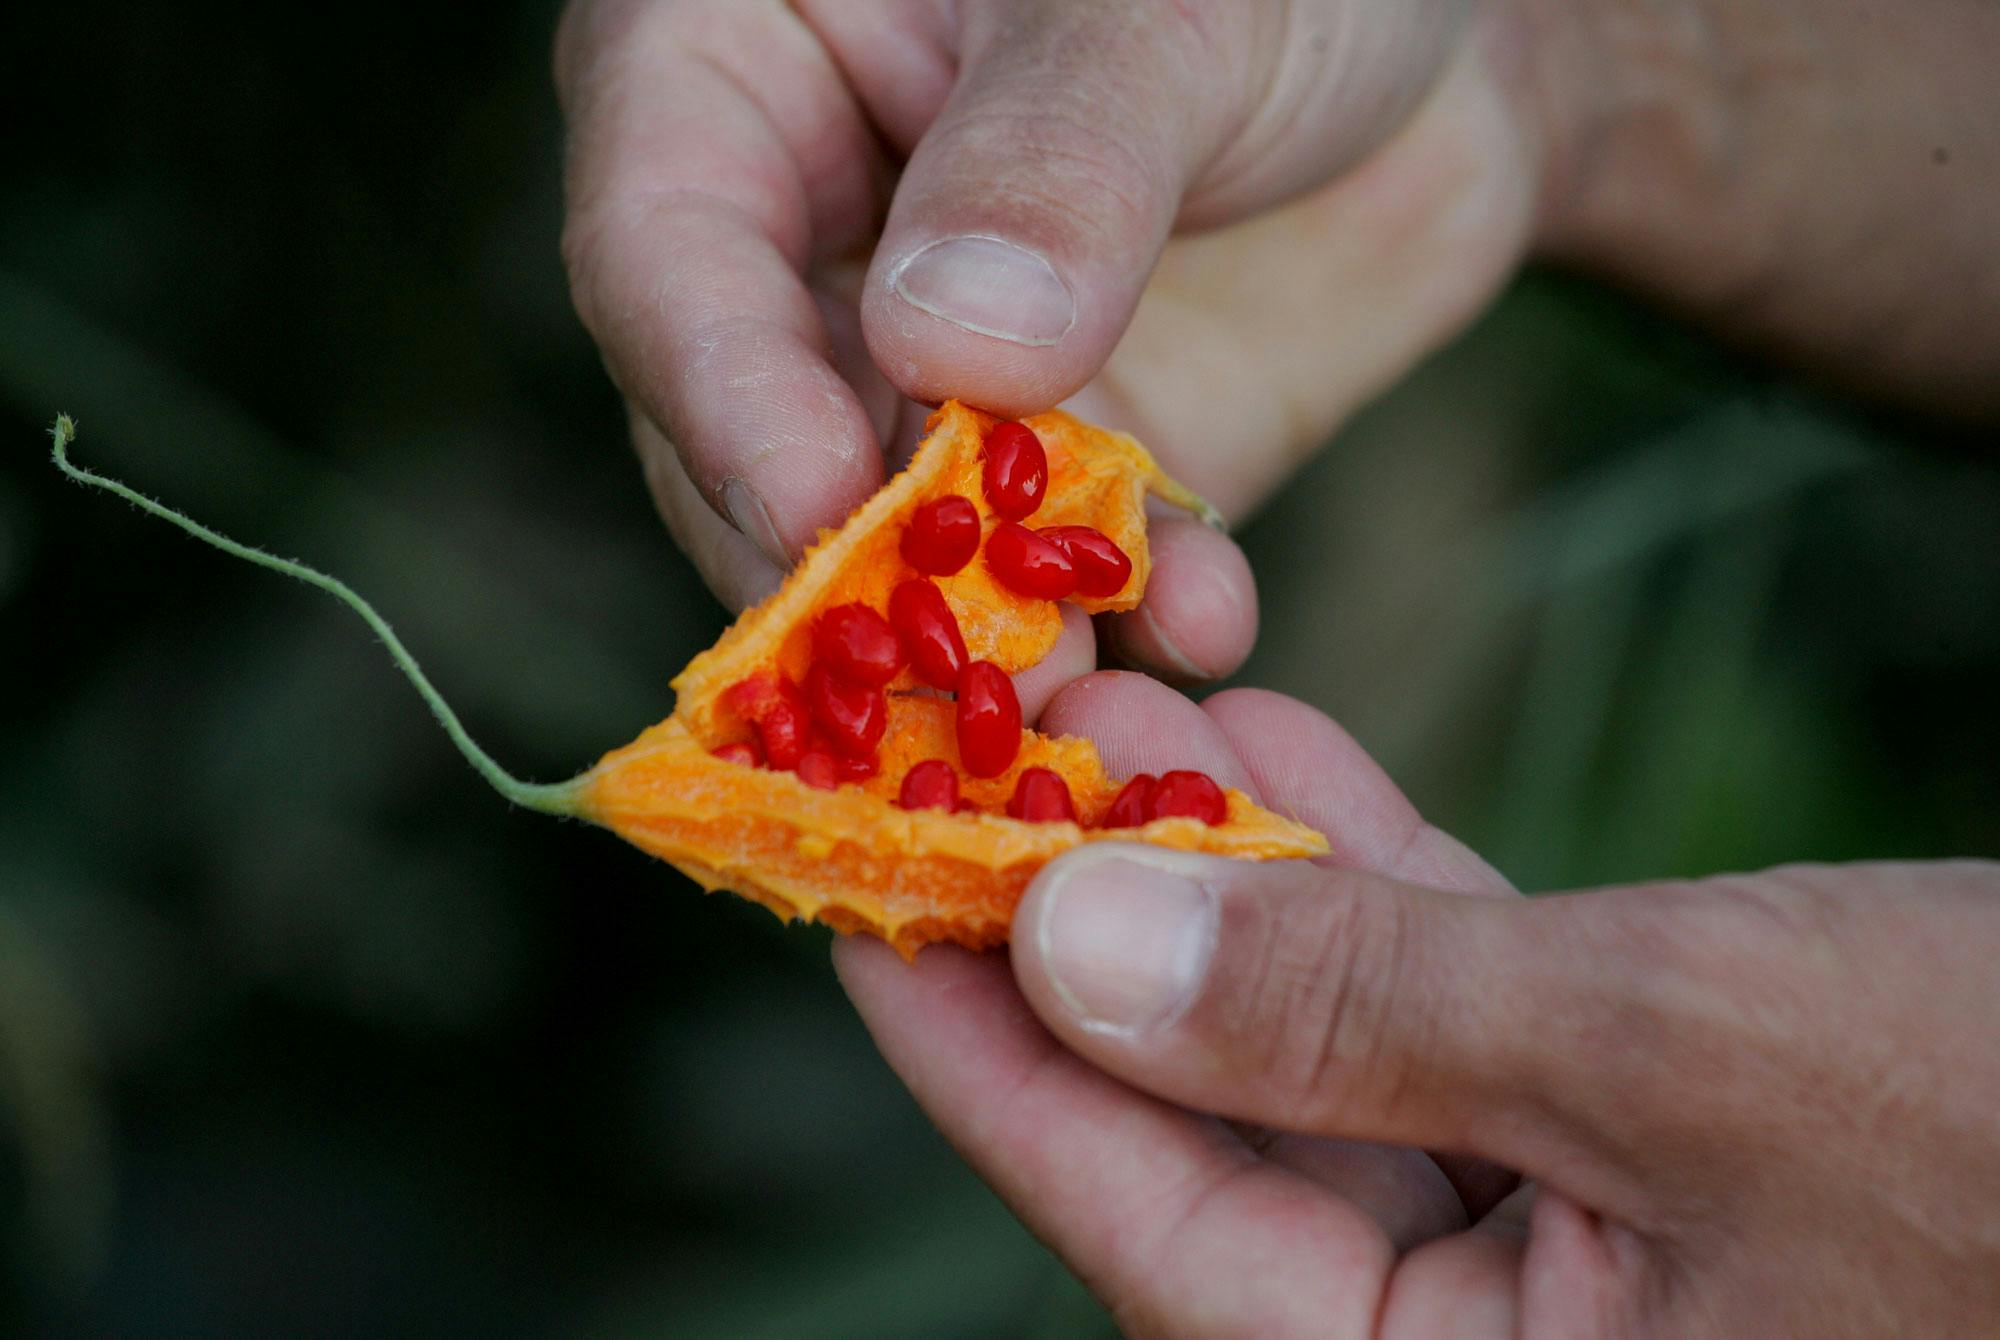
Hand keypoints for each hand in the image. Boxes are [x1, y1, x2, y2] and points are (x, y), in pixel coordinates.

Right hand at [553, 0, 1543, 674]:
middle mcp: (801, 243)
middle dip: (848, 561)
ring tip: (1076, 685)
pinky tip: (1202, 622)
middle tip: (934, 663)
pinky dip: (1127, 618)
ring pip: (890, 542)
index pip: (662, 243)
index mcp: (741, 66)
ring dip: (978, 631)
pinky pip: (1058, 576)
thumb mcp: (1167, 2)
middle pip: (746, 437)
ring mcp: (921, 379)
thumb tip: (943, 351)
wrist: (1437, 50)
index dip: (724, 392)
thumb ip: (1056, 156)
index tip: (819, 506)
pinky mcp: (1050, 473)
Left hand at [836, 675, 1999, 1335]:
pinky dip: (1358, 872)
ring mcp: (1566, 1239)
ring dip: (1212, 869)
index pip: (1145, 1220)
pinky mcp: (1636, 1127)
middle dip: (1089, 924)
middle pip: (1212, 1119)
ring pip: (1319, 1037)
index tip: (849, 896)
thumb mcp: (1674, 1054)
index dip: (983, 1047)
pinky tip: (1261, 746)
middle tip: (960, 755)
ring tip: (1090, 702)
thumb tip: (1072, 946)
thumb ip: (1351, 1018)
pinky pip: (1442, 1000)